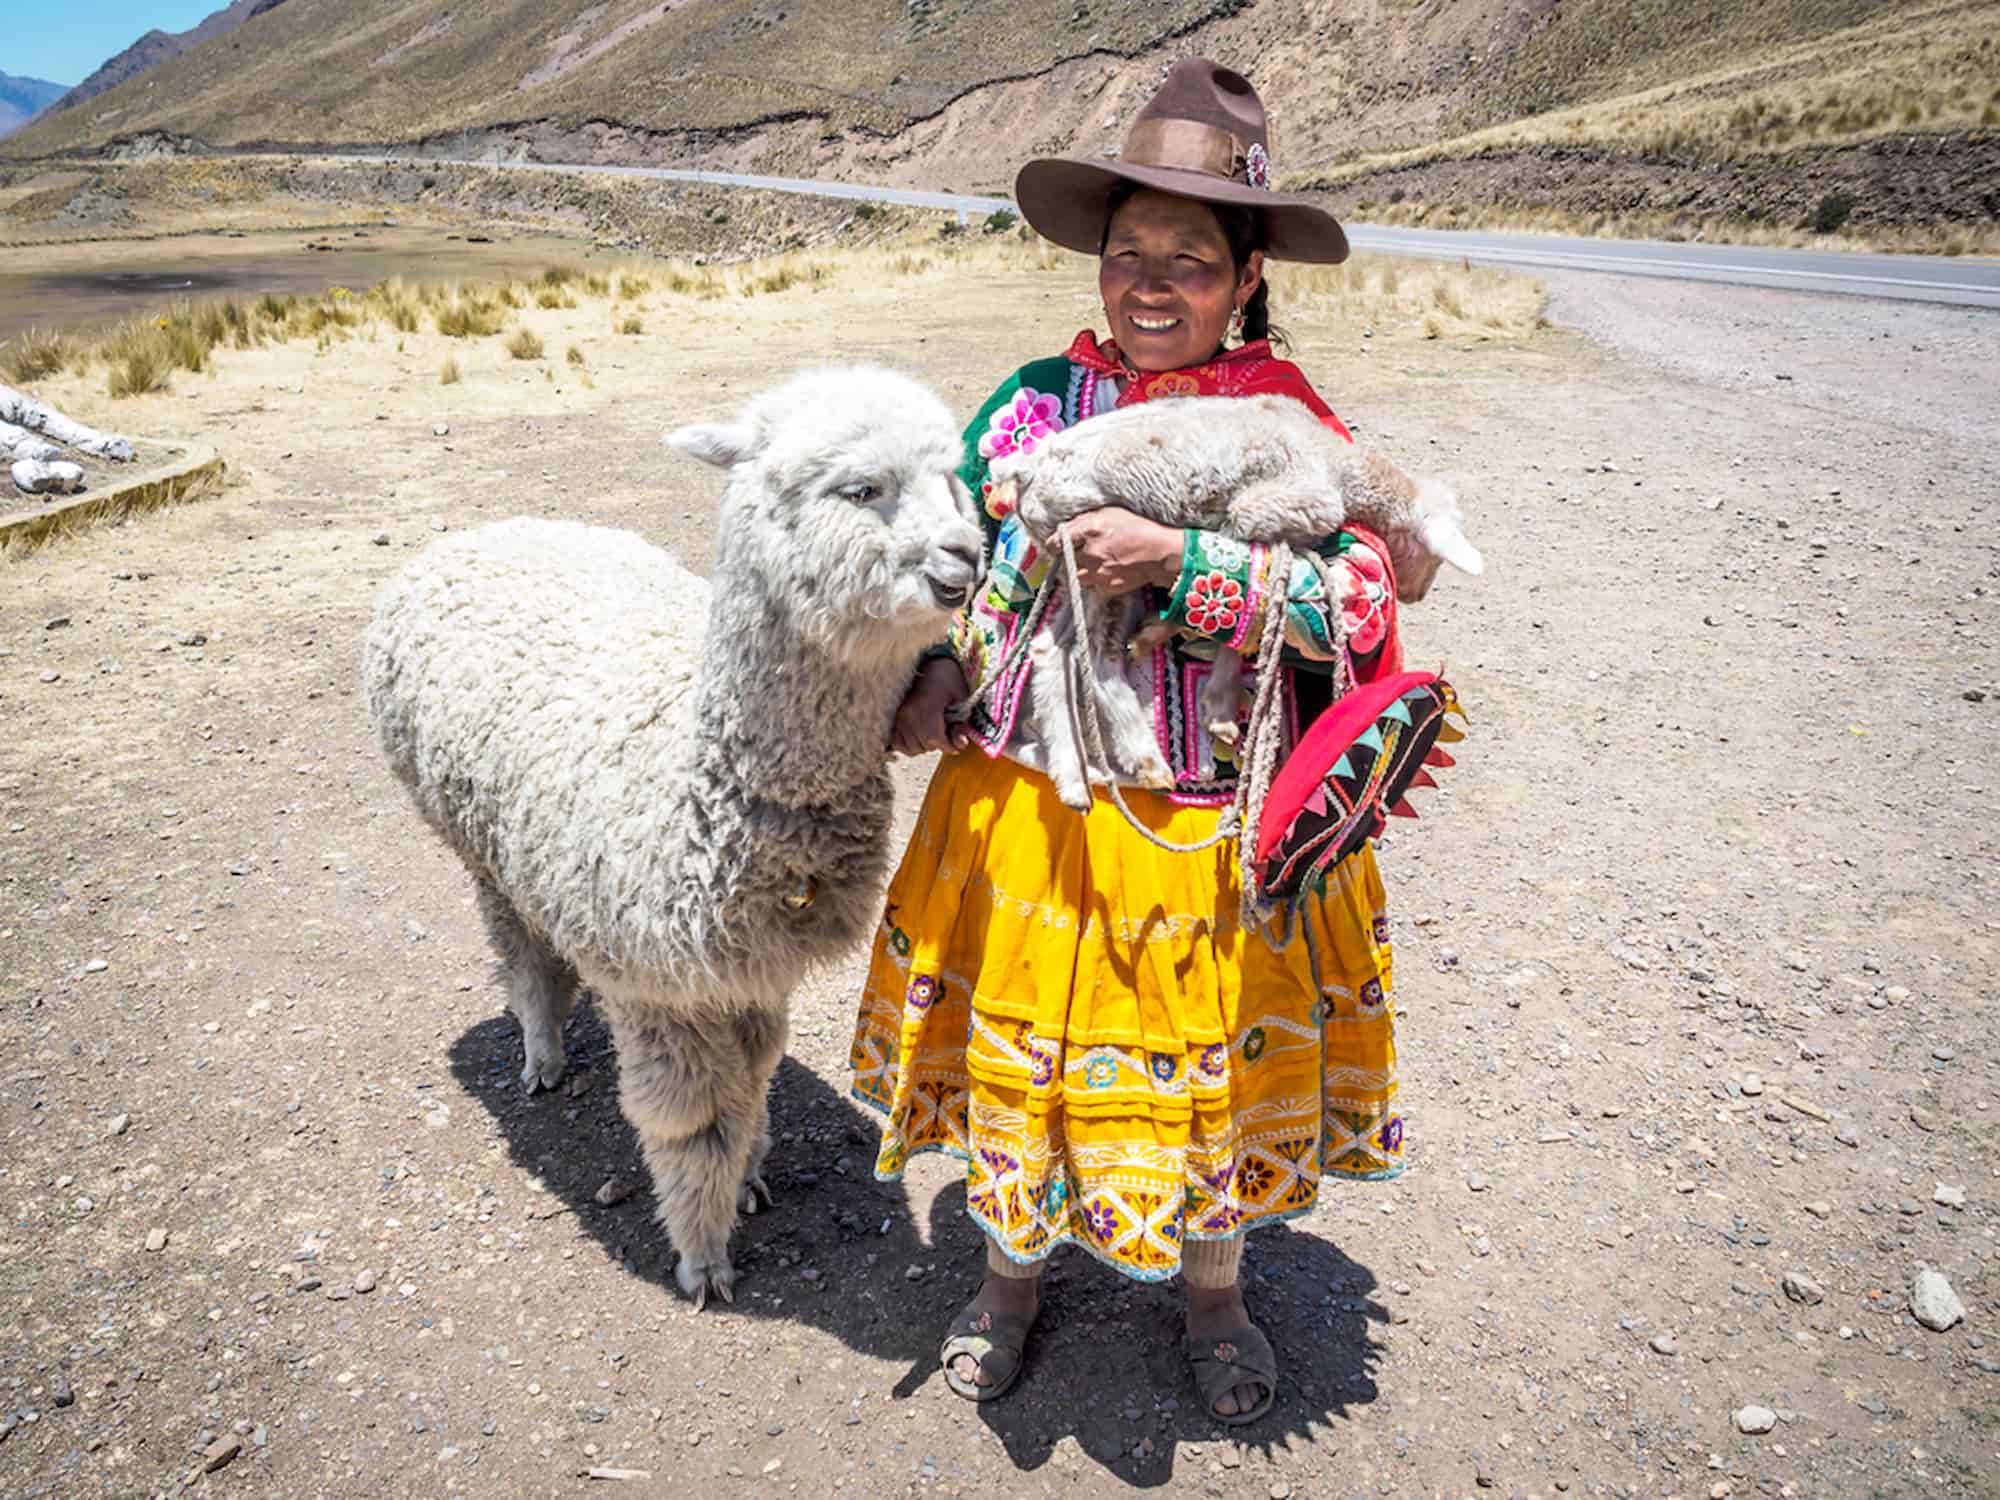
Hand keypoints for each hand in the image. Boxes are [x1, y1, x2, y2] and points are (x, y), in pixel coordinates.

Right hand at [891, 656, 971, 755]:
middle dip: (938, 743)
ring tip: (932, 731)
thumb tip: (961, 744)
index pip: (935, 739)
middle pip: (923, 746)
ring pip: (911, 748)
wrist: (928, 664)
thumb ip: (961, 723)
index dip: (949, 745)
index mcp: (925, 707)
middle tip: (945, 731)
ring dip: (924, 744)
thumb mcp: (961, 697)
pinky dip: (909, 743)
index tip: (957, 741)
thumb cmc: (947, 679)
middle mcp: (907, 715)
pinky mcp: (890, 719)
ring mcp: (896, 718)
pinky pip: (897, 744)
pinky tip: (918, 734)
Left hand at [1056, 508, 1183, 597]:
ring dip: (1083, 571)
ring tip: (1098, 564)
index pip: (1056, 543)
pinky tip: (1108, 572)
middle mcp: (1090, 553)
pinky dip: (1096, 582)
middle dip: (1073, 558)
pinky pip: (1091, 587)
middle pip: (1066, 562)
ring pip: (1077, 576)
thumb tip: (1063, 531)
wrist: (1159, 554)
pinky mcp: (1105, 588)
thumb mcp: (1110, 513)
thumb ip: (1083, 521)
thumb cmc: (1137, 529)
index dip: (1056, 546)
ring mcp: (1097, 573)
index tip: (1058, 547)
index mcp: (1089, 530)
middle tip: (1087, 554)